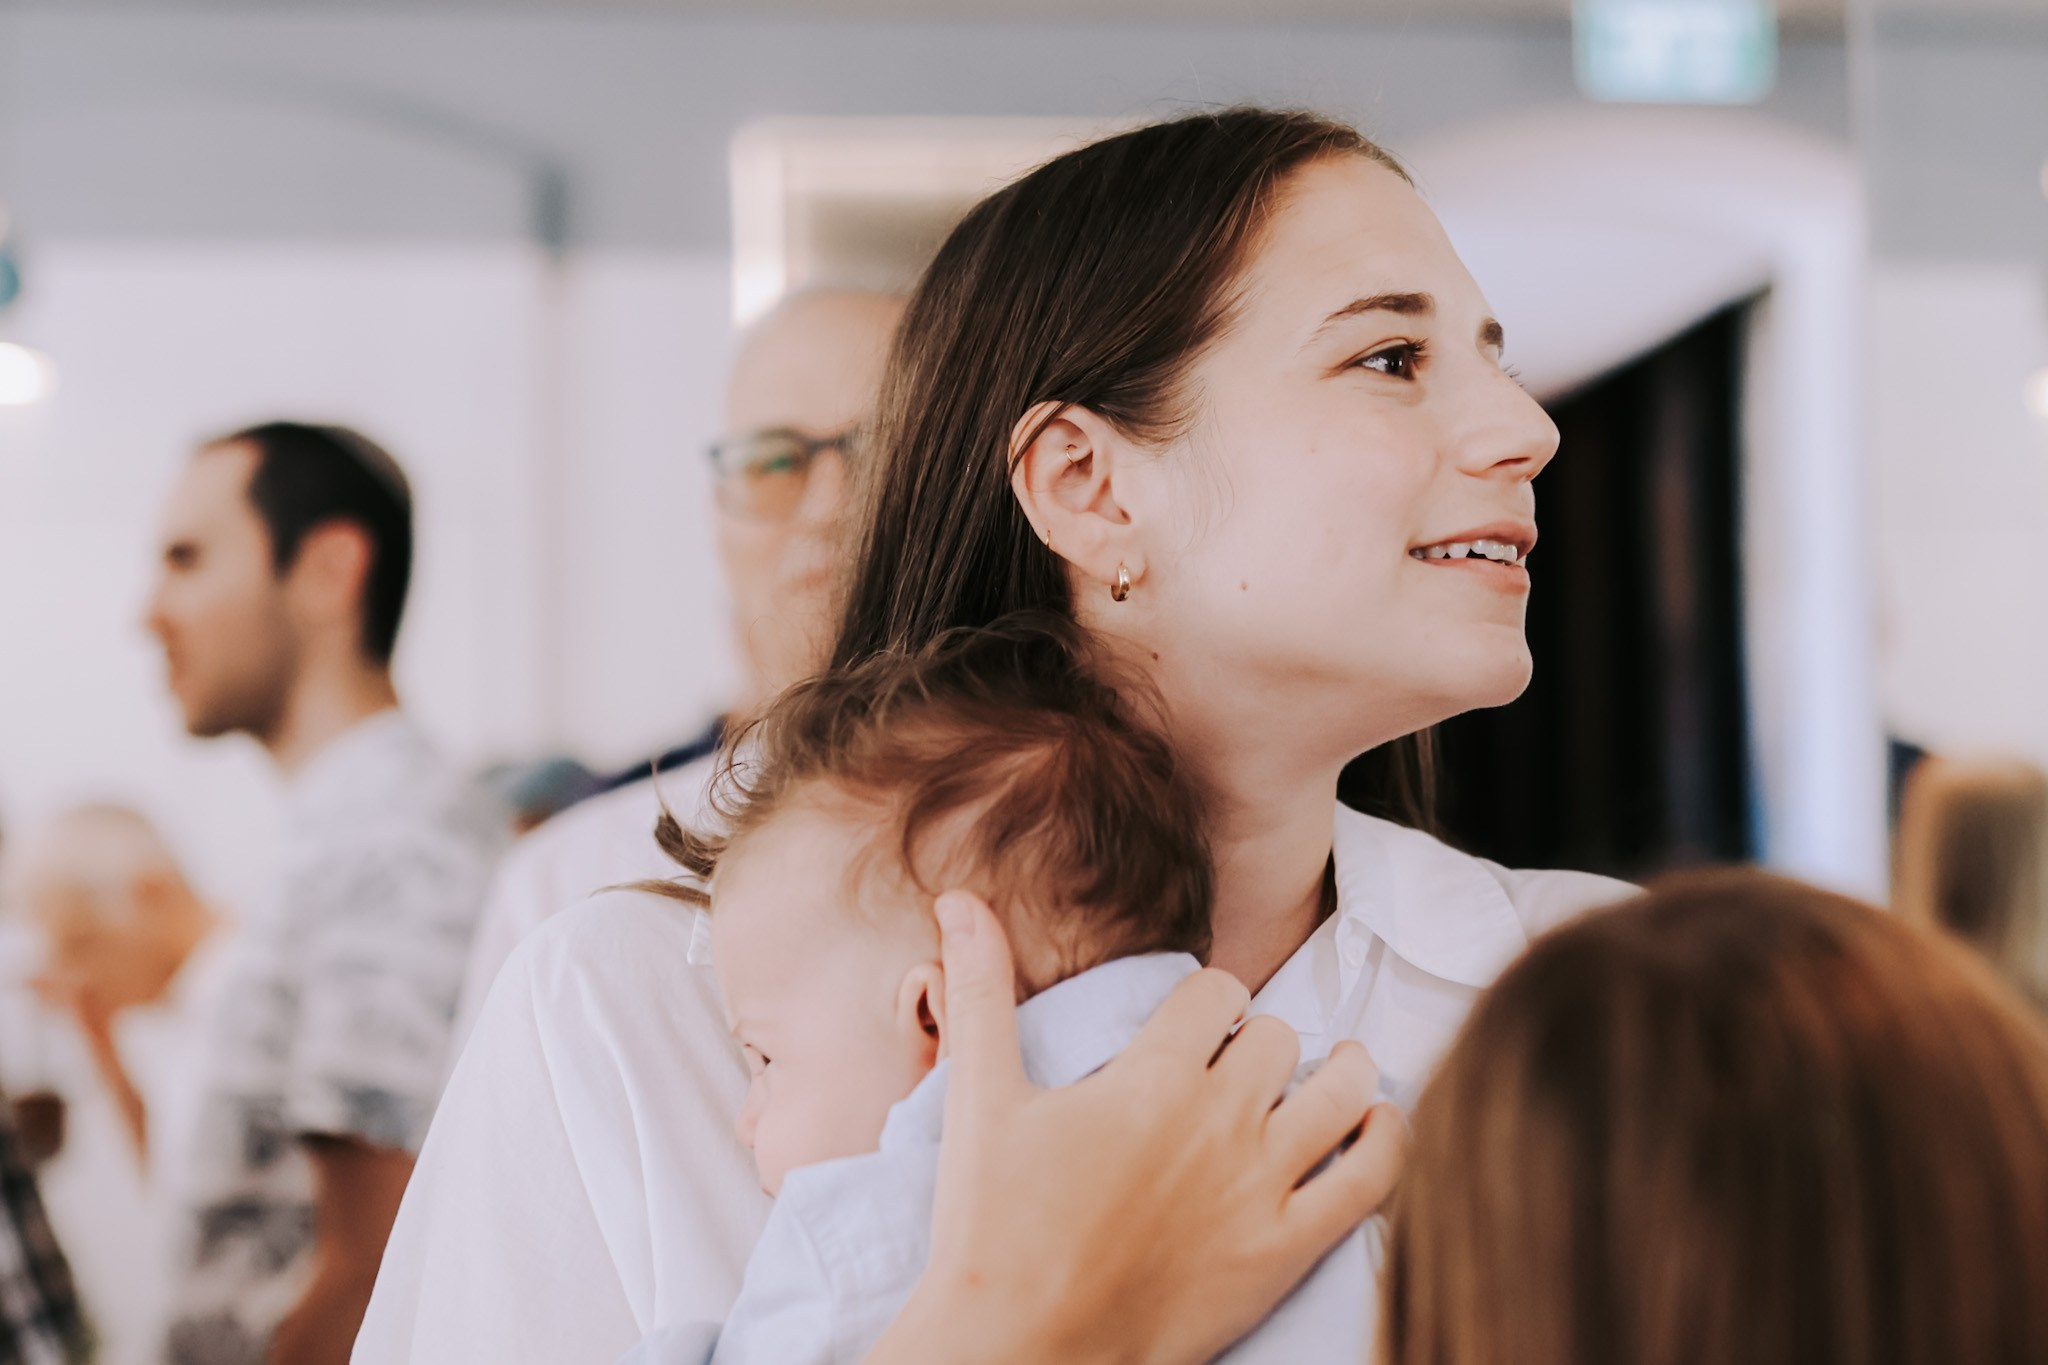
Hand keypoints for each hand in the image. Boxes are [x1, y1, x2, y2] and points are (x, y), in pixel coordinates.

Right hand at [868, 891, 1406, 1364]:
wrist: (1019, 1348)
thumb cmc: (992, 1226)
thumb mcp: (978, 1097)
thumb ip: (979, 989)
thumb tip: (956, 900)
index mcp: (1150, 1077)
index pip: (1216, 991)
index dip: (1208, 1000)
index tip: (1197, 1023)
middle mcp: (1216, 1121)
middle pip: (1277, 1037)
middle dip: (1259, 1041)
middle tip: (1238, 1068)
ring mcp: (1258, 1187)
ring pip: (1340, 1089)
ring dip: (1340, 1072)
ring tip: (1329, 1073)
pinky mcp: (1284, 1251)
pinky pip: (1370, 1178)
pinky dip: (1386, 1141)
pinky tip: (1377, 1125)